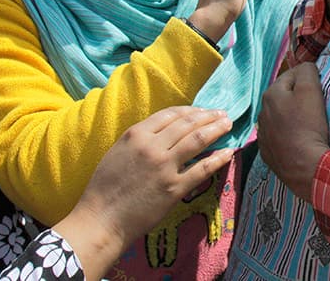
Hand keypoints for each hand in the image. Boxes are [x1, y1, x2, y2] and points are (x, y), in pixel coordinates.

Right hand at [55, 107, 233, 278]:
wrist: (101, 220)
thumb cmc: (104, 189)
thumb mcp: (118, 152)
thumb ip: (140, 139)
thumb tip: (166, 131)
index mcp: (136, 135)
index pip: (171, 114)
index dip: (191, 110)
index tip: (202, 110)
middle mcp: (152, 147)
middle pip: (188, 124)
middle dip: (209, 116)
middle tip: (223, 113)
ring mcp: (165, 167)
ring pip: (198, 140)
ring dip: (217, 129)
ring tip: (228, 124)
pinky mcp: (175, 188)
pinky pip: (203, 168)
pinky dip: (218, 158)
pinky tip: (228, 151)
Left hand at [258, 63, 329, 202]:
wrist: (304, 166)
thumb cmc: (308, 125)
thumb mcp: (311, 90)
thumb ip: (307, 70)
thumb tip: (305, 67)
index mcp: (271, 95)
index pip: (291, 75)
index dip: (308, 79)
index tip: (320, 89)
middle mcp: (262, 112)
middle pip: (285, 97)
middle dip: (298, 98)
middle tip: (316, 107)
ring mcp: (263, 134)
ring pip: (280, 117)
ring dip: (292, 116)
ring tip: (308, 125)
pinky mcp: (268, 152)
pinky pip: (280, 136)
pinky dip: (288, 135)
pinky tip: (299, 140)